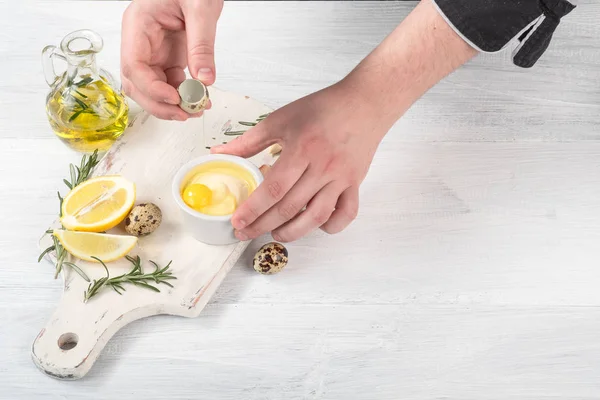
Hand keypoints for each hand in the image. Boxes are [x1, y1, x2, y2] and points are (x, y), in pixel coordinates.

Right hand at [120, 0, 222, 120]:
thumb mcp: (201, 9)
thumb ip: (201, 44)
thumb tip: (204, 79)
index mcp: (138, 24)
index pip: (133, 65)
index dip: (151, 88)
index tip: (174, 99)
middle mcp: (140, 41)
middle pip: (137, 82)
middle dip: (159, 103)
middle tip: (185, 114)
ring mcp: (153, 50)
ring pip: (152, 87)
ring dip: (171, 104)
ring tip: (196, 110)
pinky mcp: (167, 56)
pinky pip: (170, 82)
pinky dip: (183, 95)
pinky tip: (199, 99)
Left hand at [211, 82, 388, 242]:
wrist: (363, 103)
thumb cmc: (322, 109)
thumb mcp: (281, 119)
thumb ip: (249, 141)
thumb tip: (220, 153)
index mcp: (301, 149)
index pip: (273, 188)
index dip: (253, 209)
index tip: (237, 221)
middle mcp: (322, 167)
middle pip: (290, 207)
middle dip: (263, 225)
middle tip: (245, 232)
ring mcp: (341, 178)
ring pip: (316, 216)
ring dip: (294, 232)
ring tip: (276, 234)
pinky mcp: (355, 183)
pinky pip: (346, 213)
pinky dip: (331, 225)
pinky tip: (315, 225)